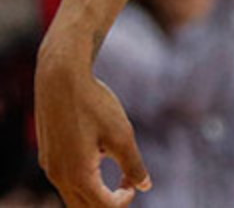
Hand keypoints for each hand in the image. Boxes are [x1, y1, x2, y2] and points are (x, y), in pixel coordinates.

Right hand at [36, 39, 150, 206]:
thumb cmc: (94, 105)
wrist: (61, 79)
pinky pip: (65, 180)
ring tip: (115, 171)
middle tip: (126, 185)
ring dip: (95, 193)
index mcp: (78, 175)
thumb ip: (133, 164)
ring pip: (72, 196)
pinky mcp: (47, 155)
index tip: (134, 182)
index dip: (123, 201)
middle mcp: (59, 176)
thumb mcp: (121, 134)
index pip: (102, 207)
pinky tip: (98, 154)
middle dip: (107, 204)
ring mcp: (50, 166)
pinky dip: (84, 180)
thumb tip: (145, 186)